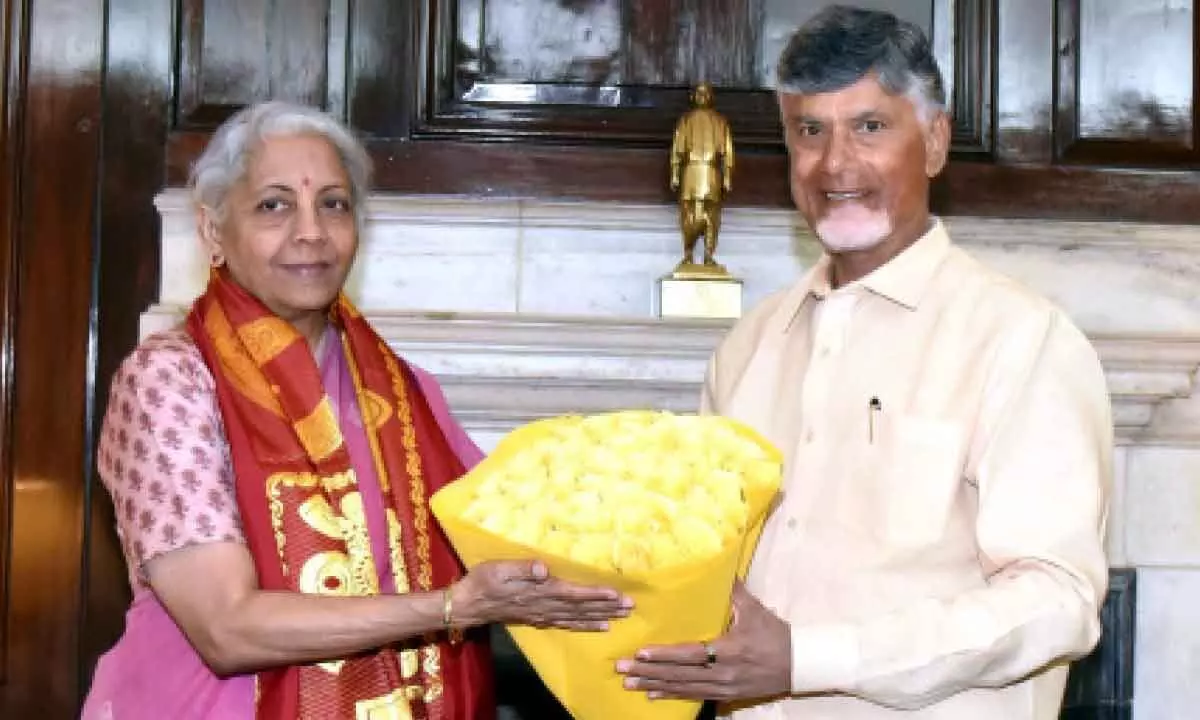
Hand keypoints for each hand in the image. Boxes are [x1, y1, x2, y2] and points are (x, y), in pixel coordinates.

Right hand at [453, 559, 632, 630]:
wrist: (469, 604)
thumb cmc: (484, 581)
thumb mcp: (499, 568)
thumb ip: (523, 568)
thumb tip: (543, 569)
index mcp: (539, 591)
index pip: (573, 594)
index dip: (595, 594)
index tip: (616, 594)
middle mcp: (545, 606)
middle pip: (580, 607)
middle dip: (606, 607)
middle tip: (630, 606)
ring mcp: (542, 615)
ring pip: (577, 617)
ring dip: (600, 616)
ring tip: (621, 617)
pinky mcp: (538, 619)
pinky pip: (566, 624)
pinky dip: (584, 625)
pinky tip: (597, 626)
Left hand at [616, 582, 789, 701]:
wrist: (799, 664)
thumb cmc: (774, 633)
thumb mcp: (754, 609)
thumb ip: (732, 590)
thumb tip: (715, 565)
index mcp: (729, 649)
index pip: (691, 654)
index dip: (665, 655)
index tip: (641, 653)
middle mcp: (723, 672)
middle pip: (680, 675)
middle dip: (649, 673)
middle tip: (621, 670)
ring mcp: (724, 686)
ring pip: (683, 688)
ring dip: (655, 685)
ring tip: (630, 683)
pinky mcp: (726, 695)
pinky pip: (694, 696)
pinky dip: (672, 695)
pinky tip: (652, 694)